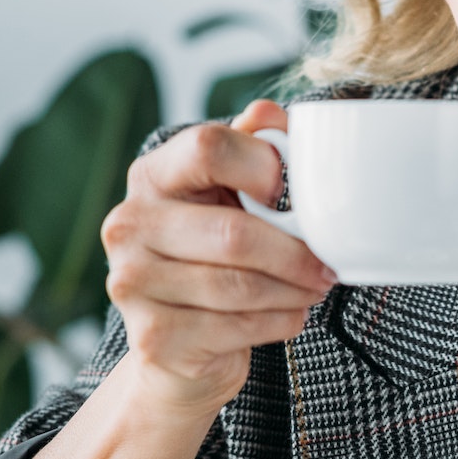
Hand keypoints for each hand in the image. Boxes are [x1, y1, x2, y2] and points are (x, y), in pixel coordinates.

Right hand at [99, 99, 335, 416]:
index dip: (262, 166)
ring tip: (314, 288)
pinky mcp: (152, 336)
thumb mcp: (228, 196)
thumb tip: (270, 114)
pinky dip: (278, 322)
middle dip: (294, 252)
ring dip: (292, 290)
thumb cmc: (211, 256)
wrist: (177, 343)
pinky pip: (236, 326)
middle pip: (232, 232)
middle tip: (327, 264)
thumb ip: (250, 150)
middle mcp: (129, 225)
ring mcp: (132, 283)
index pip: (207, 146)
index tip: (292, 193)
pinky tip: (290, 315)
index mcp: (151, 176)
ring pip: (239, 285)